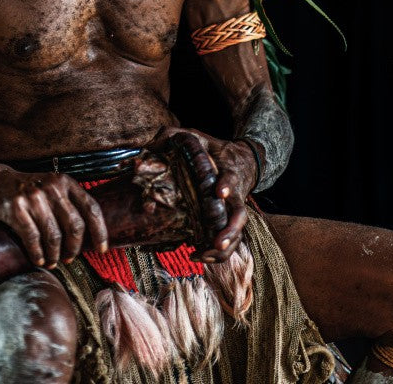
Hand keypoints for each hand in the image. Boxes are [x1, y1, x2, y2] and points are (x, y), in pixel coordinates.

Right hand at [0, 163, 107, 267]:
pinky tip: (39, 259)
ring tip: (53, 262)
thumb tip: (90, 235)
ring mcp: (33, 197)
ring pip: (54, 235)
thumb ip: (68, 203)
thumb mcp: (51, 188)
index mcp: (65, 182)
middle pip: (74, 225)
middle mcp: (51, 187)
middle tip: (69, 258)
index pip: (91, 207)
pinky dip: (38, 253)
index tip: (102, 249)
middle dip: (75, 247)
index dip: (100, 231)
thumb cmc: (26, 191)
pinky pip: (32, 238)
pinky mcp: (15, 208)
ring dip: (55, 254)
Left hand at [150, 127, 257, 263]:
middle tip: (216, 242)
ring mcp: (233, 211)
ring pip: (236, 235)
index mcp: (228, 172)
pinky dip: (214, 253)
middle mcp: (234, 195)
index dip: (227, 185)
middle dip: (230, 231)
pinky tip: (195, 256)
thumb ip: (174, 136)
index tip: (219, 192)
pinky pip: (227, 242)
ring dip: (222, 249)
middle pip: (240, 216)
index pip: (231, 179)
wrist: (243, 161)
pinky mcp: (227, 222)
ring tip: (201, 256)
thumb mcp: (197, 137)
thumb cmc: (215, 149)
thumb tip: (148, 145)